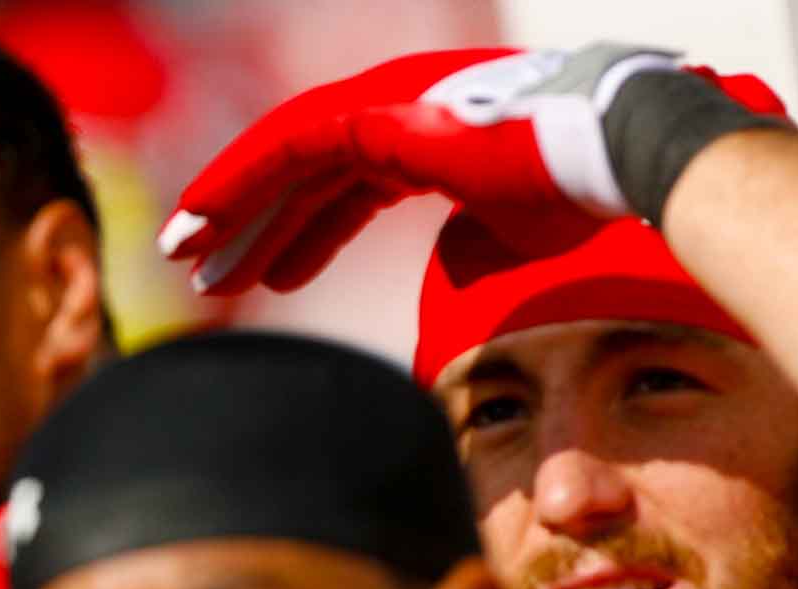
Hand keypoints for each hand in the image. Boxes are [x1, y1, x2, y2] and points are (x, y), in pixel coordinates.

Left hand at [159, 45, 695, 294]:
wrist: (614, 155)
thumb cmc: (575, 192)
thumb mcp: (506, 235)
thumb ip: (468, 246)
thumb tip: (451, 266)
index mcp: (423, 138)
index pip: (339, 185)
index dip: (296, 231)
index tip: (260, 275)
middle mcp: (394, 112)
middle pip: (299, 175)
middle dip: (247, 225)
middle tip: (201, 273)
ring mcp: (383, 105)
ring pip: (280, 159)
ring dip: (227, 209)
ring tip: (183, 257)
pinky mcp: (376, 116)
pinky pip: (284, 149)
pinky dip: (236, 184)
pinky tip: (198, 220)